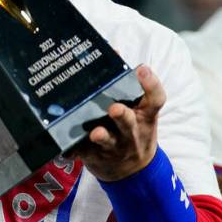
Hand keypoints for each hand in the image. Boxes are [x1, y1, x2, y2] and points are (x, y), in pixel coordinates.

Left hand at [77, 66, 163, 181]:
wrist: (134, 171)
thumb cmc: (133, 129)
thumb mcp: (139, 109)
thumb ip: (128, 84)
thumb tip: (112, 50)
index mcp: (144, 115)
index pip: (155, 99)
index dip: (150, 84)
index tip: (141, 69)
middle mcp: (132, 131)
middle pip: (129, 123)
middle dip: (122, 115)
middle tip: (114, 108)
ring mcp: (115, 146)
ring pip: (109, 141)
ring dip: (102, 136)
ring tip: (95, 133)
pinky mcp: (97, 157)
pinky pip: (85, 154)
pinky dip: (75, 151)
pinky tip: (66, 149)